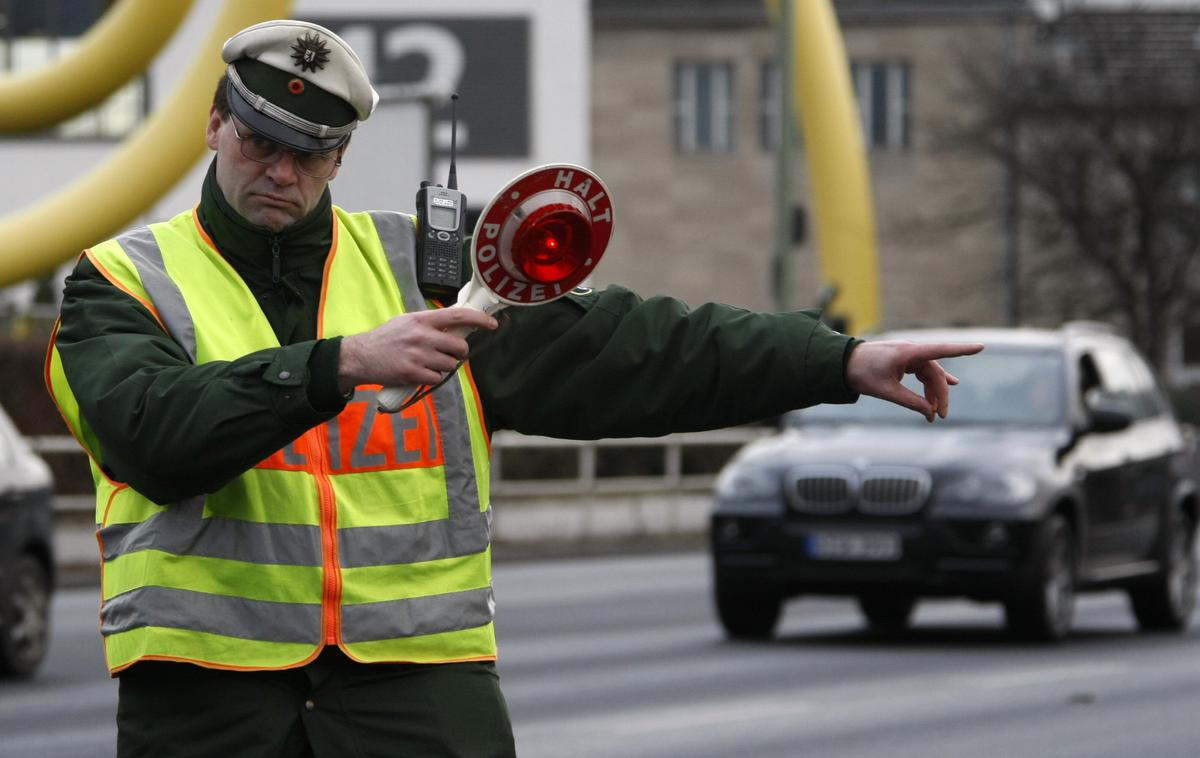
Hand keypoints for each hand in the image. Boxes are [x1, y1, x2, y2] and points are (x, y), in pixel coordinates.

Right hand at [338, 308, 498, 392]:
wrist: (360, 356)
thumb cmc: (386, 338)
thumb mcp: (407, 321)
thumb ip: (430, 322)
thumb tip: (457, 323)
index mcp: (422, 320)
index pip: (457, 315)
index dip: (479, 319)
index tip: (491, 324)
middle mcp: (422, 336)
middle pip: (459, 346)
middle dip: (458, 352)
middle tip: (448, 353)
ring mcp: (418, 355)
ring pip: (450, 365)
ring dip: (444, 367)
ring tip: (428, 363)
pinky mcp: (412, 373)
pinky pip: (437, 378)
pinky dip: (432, 378)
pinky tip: (420, 373)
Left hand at [845, 340, 984, 422]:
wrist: (842, 364)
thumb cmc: (862, 374)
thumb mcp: (887, 392)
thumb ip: (910, 402)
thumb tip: (930, 413)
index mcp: (909, 352)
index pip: (941, 350)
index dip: (962, 350)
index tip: (981, 347)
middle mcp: (912, 350)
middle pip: (936, 373)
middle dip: (940, 395)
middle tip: (940, 416)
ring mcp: (909, 354)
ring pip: (930, 374)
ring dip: (934, 392)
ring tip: (937, 412)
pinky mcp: (904, 360)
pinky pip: (923, 372)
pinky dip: (930, 383)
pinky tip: (950, 384)